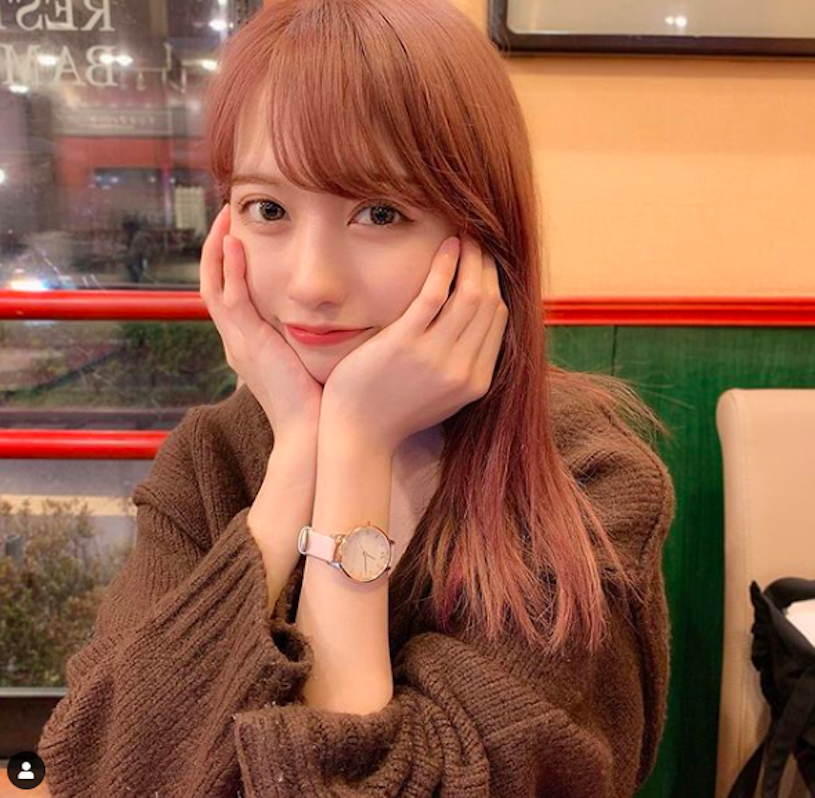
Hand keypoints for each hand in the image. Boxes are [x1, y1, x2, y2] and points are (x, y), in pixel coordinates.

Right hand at [199, 204, 323, 442]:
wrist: (310, 431)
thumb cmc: (316, 398)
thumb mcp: (307, 358)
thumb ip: (306, 333)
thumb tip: (327, 313)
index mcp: (246, 343)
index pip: (227, 292)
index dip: (228, 261)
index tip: (241, 231)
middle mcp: (235, 339)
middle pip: (212, 283)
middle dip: (216, 247)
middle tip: (226, 213)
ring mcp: (238, 342)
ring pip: (214, 286)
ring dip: (218, 249)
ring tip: (226, 216)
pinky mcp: (249, 344)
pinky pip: (233, 300)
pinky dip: (232, 270)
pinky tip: (237, 243)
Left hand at [321, 234, 508, 452]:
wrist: (358, 434)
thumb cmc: (393, 410)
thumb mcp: (442, 394)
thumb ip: (462, 363)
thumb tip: (475, 326)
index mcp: (476, 382)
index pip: (499, 319)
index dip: (496, 284)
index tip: (486, 263)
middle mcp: (462, 369)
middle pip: (490, 303)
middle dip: (487, 266)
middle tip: (479, 241)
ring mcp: (435, 357)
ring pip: (471, 295)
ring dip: (471, 259)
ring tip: (464, 237)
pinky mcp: (405, 344)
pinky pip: (435, 295)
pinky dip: (445, 266)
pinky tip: (446, 246)